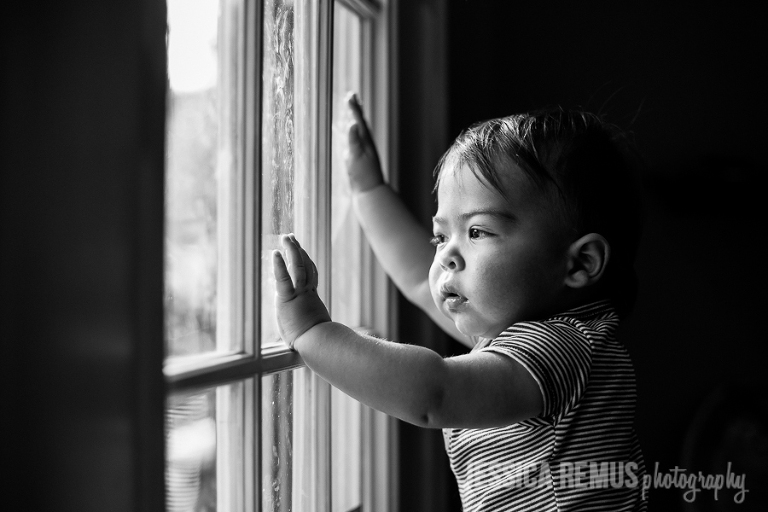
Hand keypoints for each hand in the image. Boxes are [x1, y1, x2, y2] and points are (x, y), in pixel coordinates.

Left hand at [273, 234, 330, 348]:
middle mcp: (307, 293)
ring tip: (287, 237)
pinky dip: (279, 265)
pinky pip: (284, 278)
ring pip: (298, 267)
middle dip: (298, 251)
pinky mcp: (288, 299)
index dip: (306, 263)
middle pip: (305, 266)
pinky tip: (275, 253)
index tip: (302, 253)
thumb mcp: (316, 331)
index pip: (310, 276)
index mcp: (312, 299)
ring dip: (292, 250)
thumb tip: (322, 335)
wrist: (319, 344)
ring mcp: (299, 294)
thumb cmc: (319, 343)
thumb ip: (315, 327)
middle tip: (292, 238)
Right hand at [345, 92, 384, 192]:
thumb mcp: (357, 157)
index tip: (349, 95)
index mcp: (365, 141)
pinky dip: (346, 133)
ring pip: (355, 131)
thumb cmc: (363, 176)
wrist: (369, 191)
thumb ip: (354, 140)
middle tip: (351, 95)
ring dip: (351, 119)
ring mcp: (360, 150)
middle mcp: (364, 144)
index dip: (353, 108)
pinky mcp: (355, 158)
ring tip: (348, 108)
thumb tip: (353, 124)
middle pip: (358, 122)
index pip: (358, 120)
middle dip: (354, 109)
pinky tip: (344, 131)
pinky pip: (350, 141)